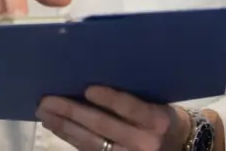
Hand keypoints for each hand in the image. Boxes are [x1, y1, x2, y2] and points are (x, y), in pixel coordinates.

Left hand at [36, 86, 190, 150]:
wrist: (180, 148)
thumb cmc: (163, 119)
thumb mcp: (157, 104)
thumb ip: (133, 98)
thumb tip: (91, 82)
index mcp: (156, 120)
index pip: (129, 107)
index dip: (108, 98)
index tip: (86, 88)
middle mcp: (144, 142)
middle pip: (103, 126)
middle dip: (71, 112)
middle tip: (47, 100)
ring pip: (91, 143)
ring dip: (65, 127)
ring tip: (45, 114)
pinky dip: (72, 140)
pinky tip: (58, 128)